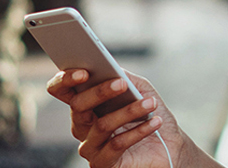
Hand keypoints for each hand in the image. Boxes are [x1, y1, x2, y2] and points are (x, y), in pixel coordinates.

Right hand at [46, 69, 184, 167]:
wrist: (167, 148)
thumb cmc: (149, 116)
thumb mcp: (140, 90)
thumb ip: (125, 77)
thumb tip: (112, 68)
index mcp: (84, 105)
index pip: (61, 90)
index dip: (65, 80)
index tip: (84, 72)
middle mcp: (81, 126)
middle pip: (78, 106)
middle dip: (100, 92)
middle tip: (122, 83)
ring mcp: (90, 147)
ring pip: (102, 124)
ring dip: (130, 111)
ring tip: (150, 103)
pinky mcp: (103, 163)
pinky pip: (117, 144)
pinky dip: (139, 131)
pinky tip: (154, 122)